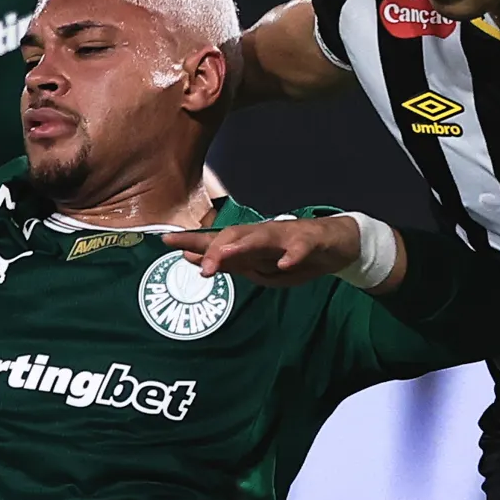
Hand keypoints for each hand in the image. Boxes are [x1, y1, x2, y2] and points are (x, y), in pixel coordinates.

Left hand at [175, 215, 360, 286]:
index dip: (191, 240)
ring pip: (262, 237)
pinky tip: (286, 264)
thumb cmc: (292, 255)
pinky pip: (301, 248)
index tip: (165, 241)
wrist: (335, 245)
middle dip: (214, 248)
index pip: (216, 239)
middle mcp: (263, 234)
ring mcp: (287, 236)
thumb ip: (228, 263)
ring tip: (226, 255)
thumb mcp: (257, 266)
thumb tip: (194, 259)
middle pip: (235, 235)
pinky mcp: (311, 241)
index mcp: (249, 242)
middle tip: (198, 264)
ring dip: (243, 246)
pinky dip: (294, 255)